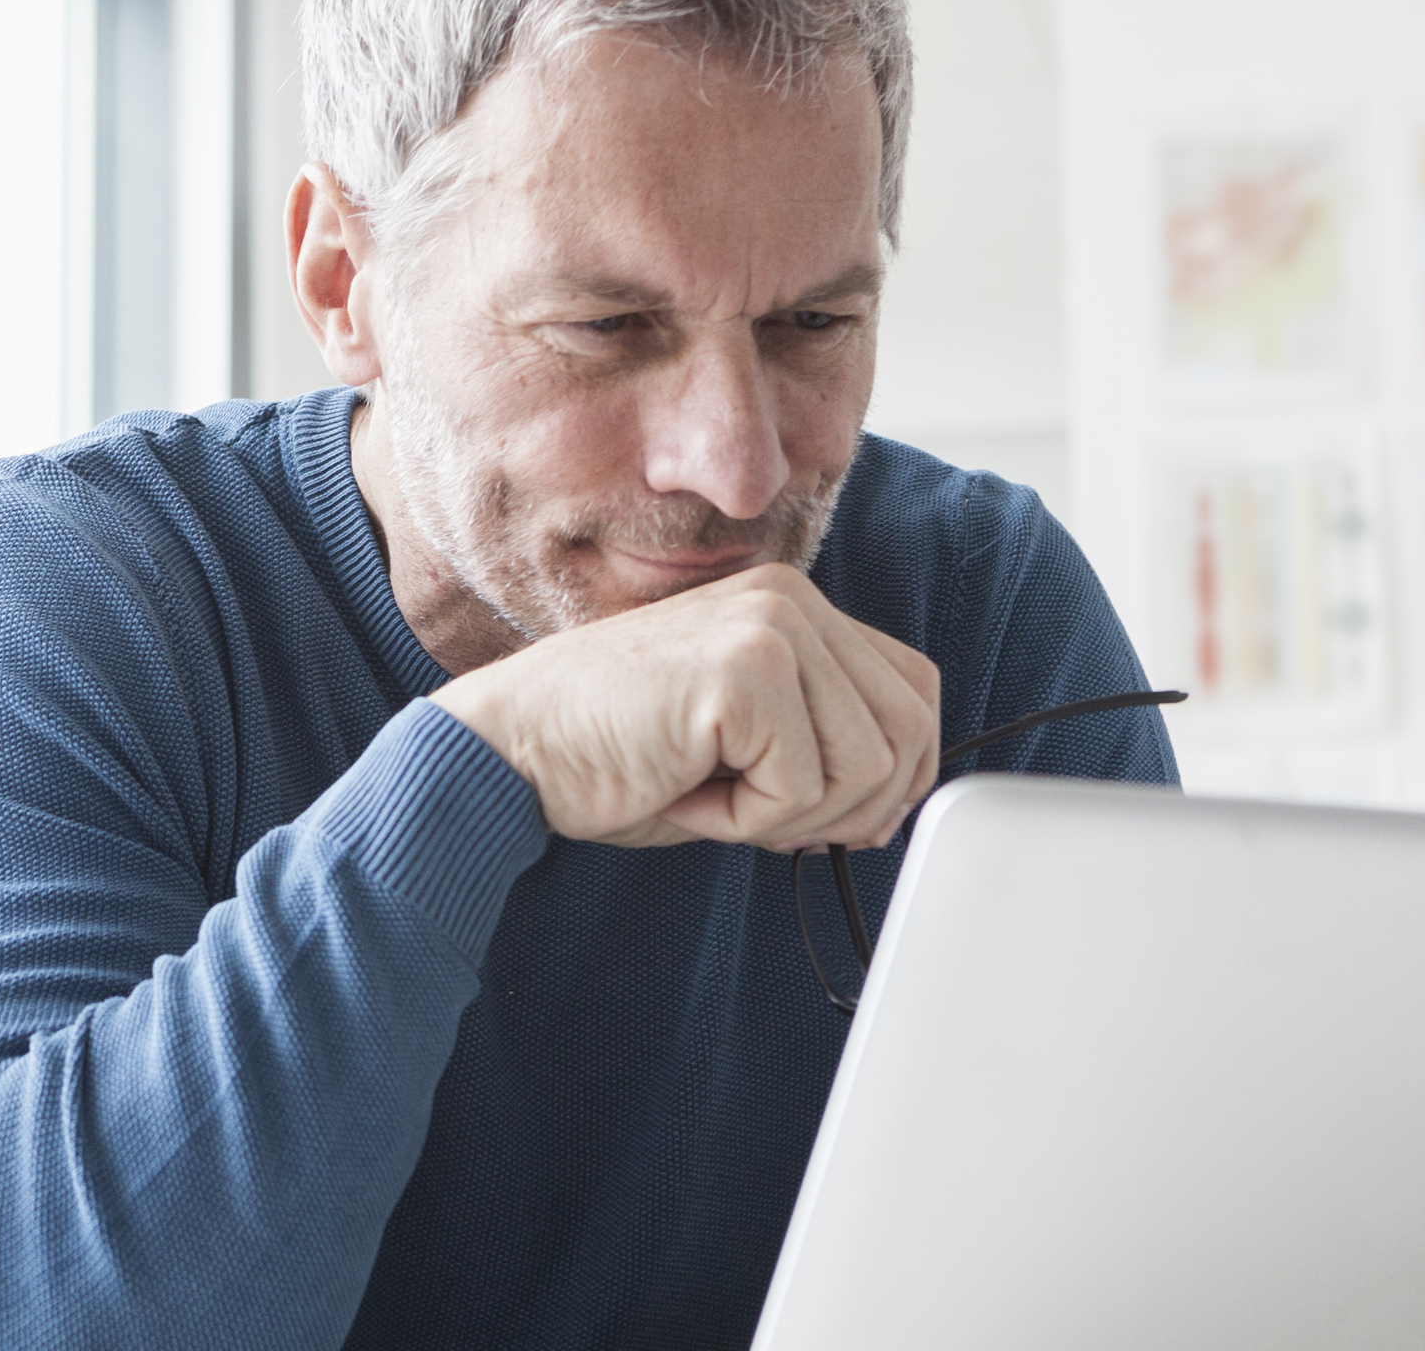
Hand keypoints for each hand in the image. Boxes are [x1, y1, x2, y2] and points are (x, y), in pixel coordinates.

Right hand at [428, 563, 939, 850]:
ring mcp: (771, 629)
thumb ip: (822, 743)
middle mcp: (792, 602)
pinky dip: (745, 822)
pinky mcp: (744, 672)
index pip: (914, 692)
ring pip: (867, 767)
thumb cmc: (612, 756)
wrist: (510, 751)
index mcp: (794, 607)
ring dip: (791, 817)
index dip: (897, 775)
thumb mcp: (742, 741)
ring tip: (711, 797)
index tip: (832, 819)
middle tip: (765, 822)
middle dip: (850, 810)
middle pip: (907, 734)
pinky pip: (800, 787)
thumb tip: (899, 803)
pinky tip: (683, 794)